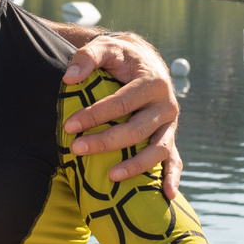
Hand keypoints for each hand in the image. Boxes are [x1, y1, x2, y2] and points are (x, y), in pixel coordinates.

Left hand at [64, 30, 183, 197]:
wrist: (145, 61)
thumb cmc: (121, 56)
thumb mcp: (105, 47)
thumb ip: (87, 57)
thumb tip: (69, 79)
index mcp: (153, 82)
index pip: (122, 103)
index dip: (95, 116)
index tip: (70, 126)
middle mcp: (167, 105)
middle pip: (137, 130)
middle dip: (105, 141)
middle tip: (76, 149)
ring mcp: (171, 124)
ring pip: (158, 150)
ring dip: (136, 166)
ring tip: (110, 176)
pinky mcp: (170, 137)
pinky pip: (174, 160)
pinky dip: (173, 177)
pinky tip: (167, 195)